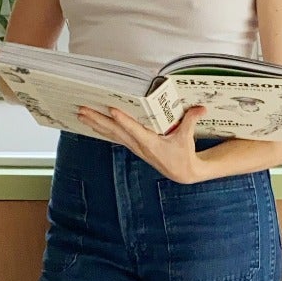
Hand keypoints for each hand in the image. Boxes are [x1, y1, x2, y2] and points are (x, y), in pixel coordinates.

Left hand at [77, 101, 212, 181]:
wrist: (181, 172)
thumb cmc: (184, 154)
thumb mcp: (188, 138)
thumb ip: (191, 120)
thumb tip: (201, 108)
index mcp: (151, 143)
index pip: (135, 130)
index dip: (123, 121)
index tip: (112, 111)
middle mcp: (139, 146)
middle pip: (115, 131)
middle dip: (98, 120)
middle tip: (83, 110)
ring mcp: (134, 147)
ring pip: (111, 134)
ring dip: (95, 124)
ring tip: (81, 114)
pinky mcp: (133, 146)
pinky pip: (114, 136)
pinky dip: (103, 129)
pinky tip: (93, 123)